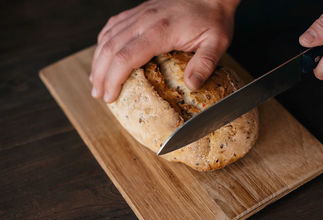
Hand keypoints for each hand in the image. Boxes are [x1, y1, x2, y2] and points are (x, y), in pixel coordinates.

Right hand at [90, 0, 239, 102]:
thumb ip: (205, 64)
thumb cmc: (213, 18)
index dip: (114, 78)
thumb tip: (191, 85)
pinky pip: (113, 25)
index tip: (110, 96)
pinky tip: (102, 54)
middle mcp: (145, 20)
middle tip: (98, 94)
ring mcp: (140, 14)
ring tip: (95, 80)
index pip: (126, 56)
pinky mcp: (140, 11)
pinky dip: (103, 41)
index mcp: (161, 31)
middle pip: (111, 48)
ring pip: (108, 36)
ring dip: (98, 60)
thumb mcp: (217, 43)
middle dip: (101, 74)